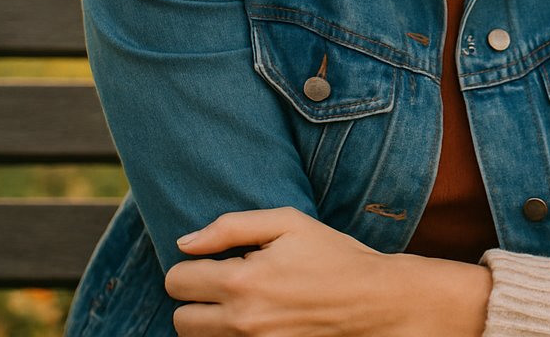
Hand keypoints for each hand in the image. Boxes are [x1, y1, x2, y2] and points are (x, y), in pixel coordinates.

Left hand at [164, 207, 490, 336]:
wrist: (373, 298)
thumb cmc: (332, 254)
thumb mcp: (288, 223)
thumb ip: (230, 227)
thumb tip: (185, 243)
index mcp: (242, 281)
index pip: (176, 281)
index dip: (191, 266)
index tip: (214, 262)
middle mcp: (242, 320)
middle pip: (179, 319)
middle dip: (195, 298)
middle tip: (225, 284)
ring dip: (209, 321)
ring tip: (240, 302)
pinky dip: (229, 336)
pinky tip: (253, 318)